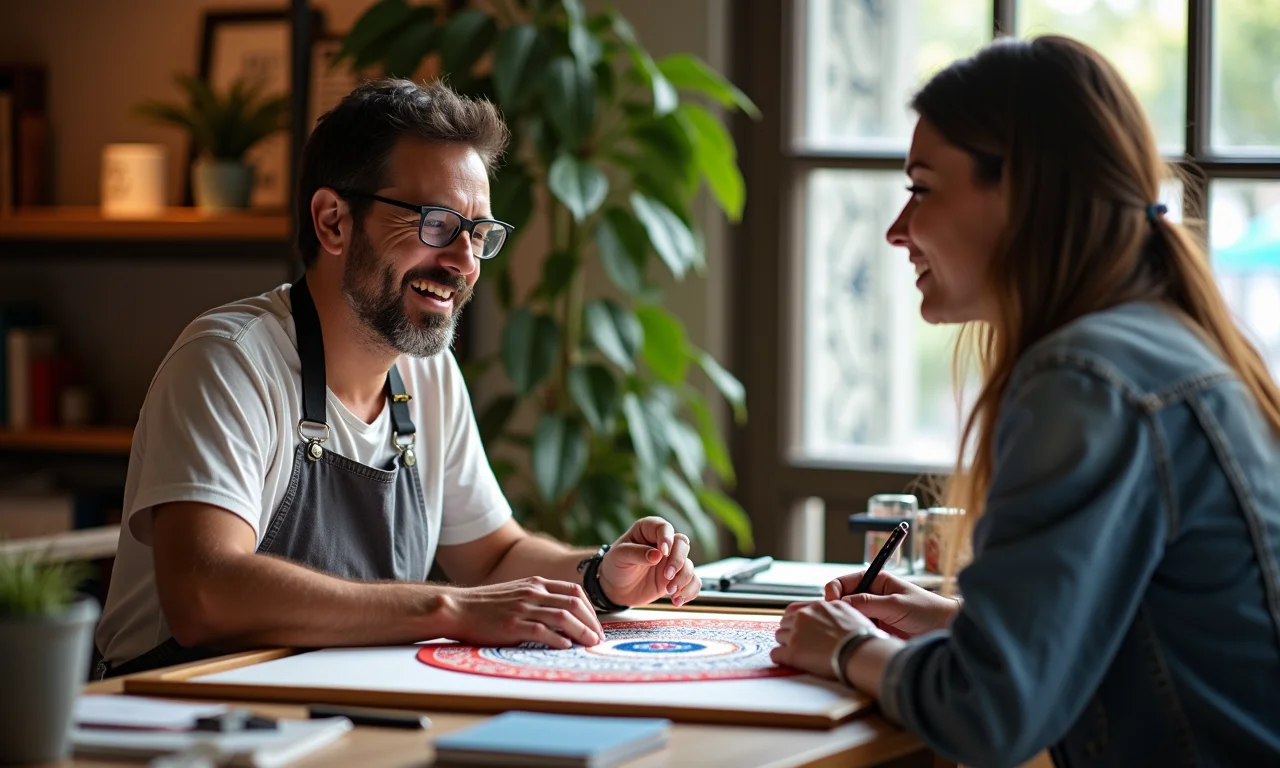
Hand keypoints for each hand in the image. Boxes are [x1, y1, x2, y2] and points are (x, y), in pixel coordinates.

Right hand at [440, 577, 603, 649]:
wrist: (458, 607)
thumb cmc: (486, 605)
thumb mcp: (516, 592)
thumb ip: (538, 598)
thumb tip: (562, 615)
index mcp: (536, 584)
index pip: (575, 591)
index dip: (590, 609)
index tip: (595, 625)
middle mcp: (533, 593)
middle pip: (574, 604)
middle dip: (592, 622)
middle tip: (597, 638)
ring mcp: (523, 608)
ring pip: (563, 616)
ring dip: (582, 631)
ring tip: (590, 644)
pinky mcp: (512, 625)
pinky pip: (542, 631)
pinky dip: (558, 639)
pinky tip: (566, 647)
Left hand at [597, 517, 700, 606]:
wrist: (615, 588)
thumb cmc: (615, 566)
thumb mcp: (619, 557)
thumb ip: (636, 553)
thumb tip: (657, 555)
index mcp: (648, 531)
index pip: (664, 527)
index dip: (666, 538)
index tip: (663, 552)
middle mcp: (663, 544)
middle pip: (682, 544)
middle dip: (678, 561)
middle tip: (667, 577)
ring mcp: (671, 561)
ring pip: (689, 564)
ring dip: (684, 579)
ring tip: (670, 592)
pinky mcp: (676, 578)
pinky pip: (693, 581)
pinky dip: (689, 591)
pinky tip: (677, 600)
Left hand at [770, 600, 876, 677]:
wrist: (861, 652)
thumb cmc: (863, 638)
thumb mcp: (851, 614)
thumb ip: (836, 614)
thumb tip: (836, 621)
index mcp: (819, 606)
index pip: (795, 609)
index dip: (795, 621)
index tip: (798, 629)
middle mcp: (805, 616)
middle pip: (785, 622)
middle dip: (789, 632)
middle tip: (799, 644)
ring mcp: (796, 633)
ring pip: (779, 637)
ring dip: (786, 645)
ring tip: (798, 655)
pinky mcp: (793, 652)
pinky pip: (776, 654)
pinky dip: (780, 659)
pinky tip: (788, 663)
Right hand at [824, 569, 959, 638]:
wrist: (945, 630)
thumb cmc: (927, 611)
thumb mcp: (896, 604)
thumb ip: (868, 602)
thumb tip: (841, 603)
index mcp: (876, 581)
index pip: (845, 582)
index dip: (834, 591)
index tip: (831, 602)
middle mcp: (871, 596)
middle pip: (843, 600)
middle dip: (837, 609)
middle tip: (837, 619)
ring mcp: (873, 614)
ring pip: (848, 617)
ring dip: (846, 622)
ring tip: (849, 630)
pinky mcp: (875, 630)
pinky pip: (857, 630)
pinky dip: (854, 633)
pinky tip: (856, 638)